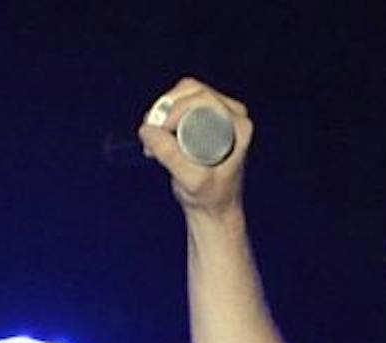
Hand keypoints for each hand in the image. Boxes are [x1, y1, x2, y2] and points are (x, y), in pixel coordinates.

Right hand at [137, 78, 251, 214]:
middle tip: (153, 134)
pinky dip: (163, 116)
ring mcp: (220, 114)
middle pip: (191, 91)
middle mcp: (233, 115)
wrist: (213, 209)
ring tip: (154, 141)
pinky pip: (178, 102)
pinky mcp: (205, 117)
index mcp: (238, 126)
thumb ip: (170, 155)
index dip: (177, 109)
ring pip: (181, 94)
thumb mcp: (191, 180)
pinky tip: (158, 138)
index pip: (204, 99)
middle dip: (166, 109)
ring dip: (162, 113)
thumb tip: (146, 129)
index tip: (162, 131)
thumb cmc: (209, 198)